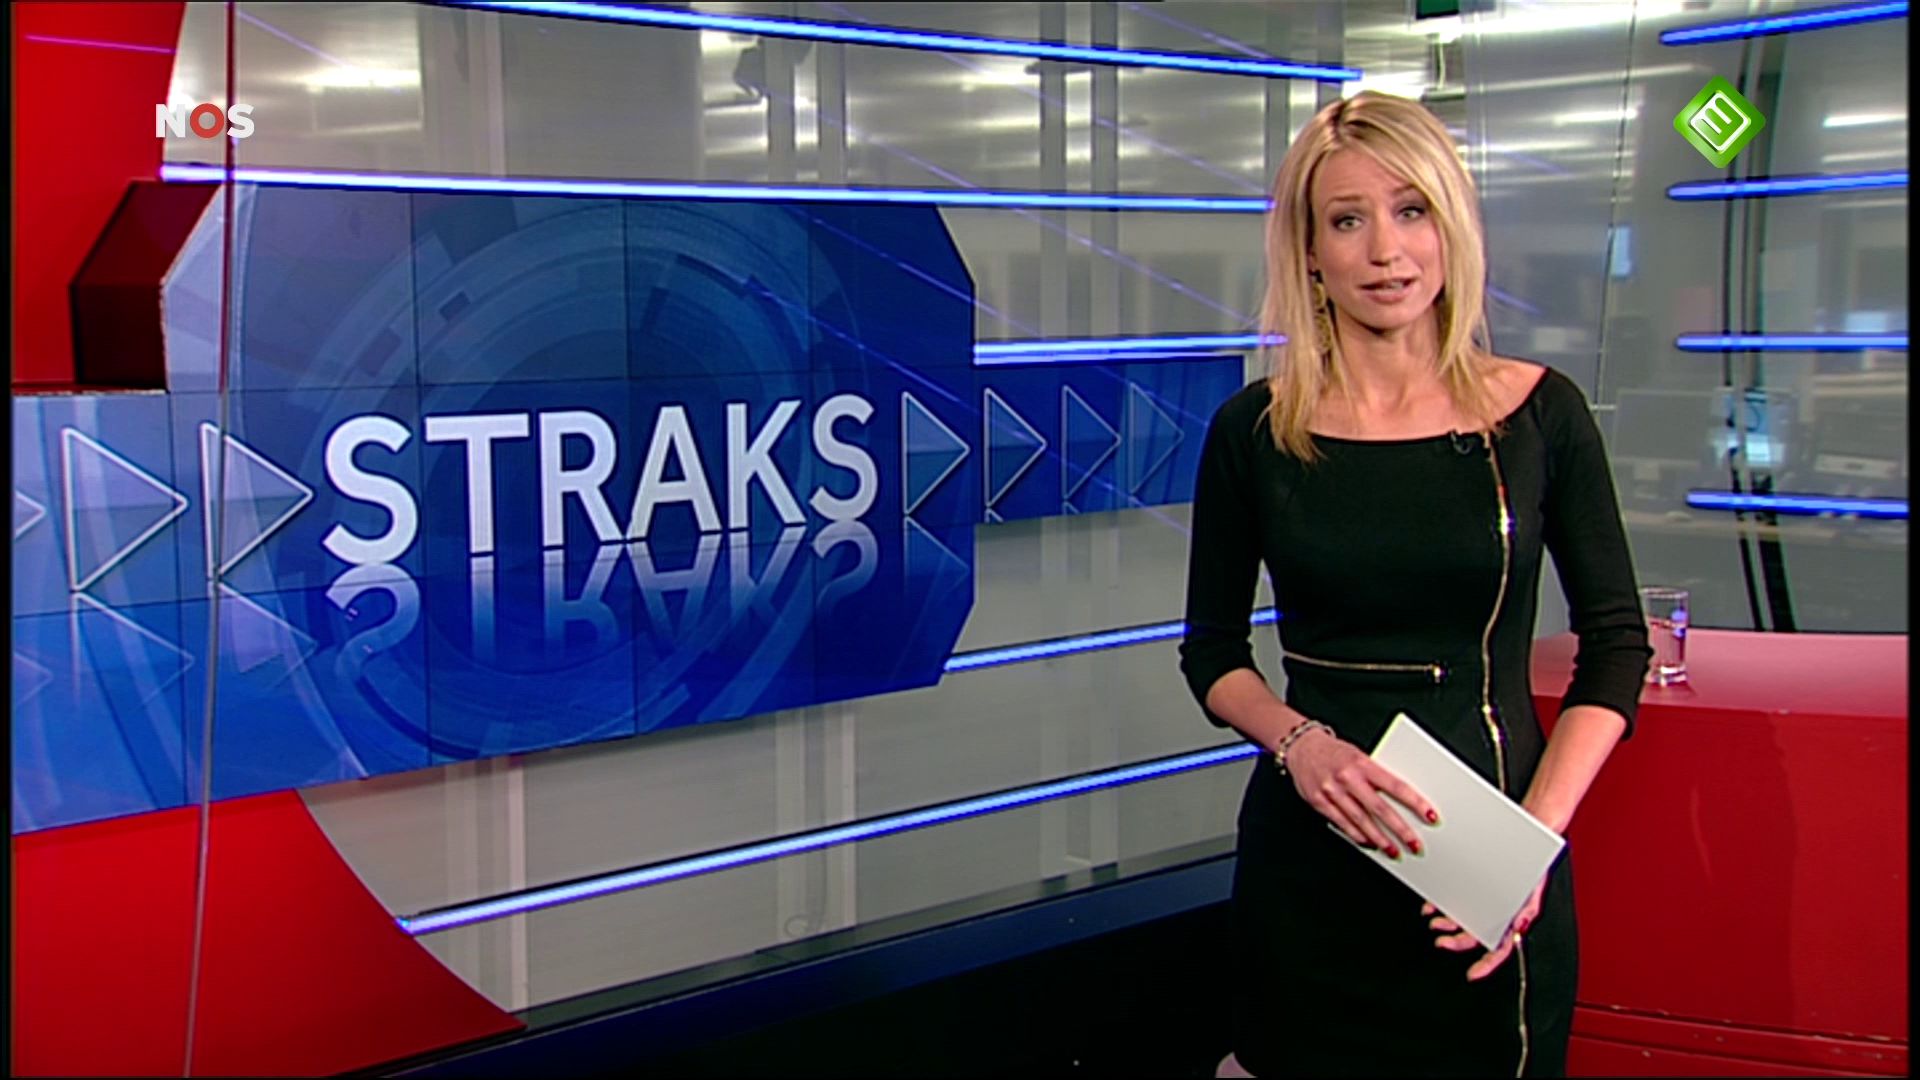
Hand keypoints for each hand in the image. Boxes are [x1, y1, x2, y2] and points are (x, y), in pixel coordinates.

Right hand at [1283, 724, 1437, 859]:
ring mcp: (1332, 791)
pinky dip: (1357, 835)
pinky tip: (1369, 843)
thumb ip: (1377, 776)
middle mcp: (1348, 777)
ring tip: (1393, 850)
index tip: (1430, 815)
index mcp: (1363, 763)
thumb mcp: (1360, 756)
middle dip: (1400, 830)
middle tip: (1414, 844)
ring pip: (1361, 821)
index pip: (1396, 786)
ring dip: (1380, 839)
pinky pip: (1342, 823)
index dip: (1415, 802)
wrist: (1301, 747)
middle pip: (1380, 809)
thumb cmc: (1335, 752)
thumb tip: (1402, 801)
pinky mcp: (1319, 802)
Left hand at [1423, 873, 1545, 980]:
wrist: (1524, 847)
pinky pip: (1450, 901)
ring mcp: (1478, 905)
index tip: (1473, 974)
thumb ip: (1527, 911)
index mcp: (1509, 924)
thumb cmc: (1532, 871)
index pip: (1498, 950)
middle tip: (1442, 942)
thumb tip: (1519, 928)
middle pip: (1472, 937)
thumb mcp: (1534, 890)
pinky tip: (1432, 905)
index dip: (1486, 965)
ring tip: (1435, 922)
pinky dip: (1439, 905)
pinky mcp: (1467, 890)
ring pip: (1459, 922)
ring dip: (1445, 924)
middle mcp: (1491, 918)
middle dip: (1455, 943)